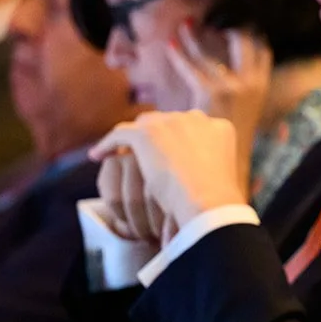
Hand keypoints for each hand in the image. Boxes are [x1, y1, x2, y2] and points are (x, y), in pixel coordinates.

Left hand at [90, 111, 245, 232]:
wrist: (208, 202)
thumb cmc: (218, 202)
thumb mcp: (222, 177)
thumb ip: (211, 167)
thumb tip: (203, 178)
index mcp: (220, 128)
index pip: (193, 128)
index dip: (179, 140)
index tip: (170, 154)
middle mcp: (196, 119)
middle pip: (169, 122)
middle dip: (158, 136)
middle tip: (144, 155)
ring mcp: (171, 122)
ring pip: (144, 125)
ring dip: (133, 138)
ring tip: (119, 153)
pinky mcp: (147, 132)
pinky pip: (120, 134)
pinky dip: (107, 144)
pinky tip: (98, 156)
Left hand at [167, 27, 271, 188]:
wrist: (224, 172)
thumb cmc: (228, 151)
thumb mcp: (242, 120)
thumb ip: (237, 100)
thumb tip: (225, 91)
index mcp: (263, 90)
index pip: (264, 54)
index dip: (253, 37)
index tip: (241, 24)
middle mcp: (253, 85)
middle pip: (244, 45)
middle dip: (231, 29)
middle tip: (216, 18)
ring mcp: (233, 88)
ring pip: (211, 54)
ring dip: (195, 38)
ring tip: (185, 24)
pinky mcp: (211, 93)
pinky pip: (191, 68)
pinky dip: (179, 55)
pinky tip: (169, 45)